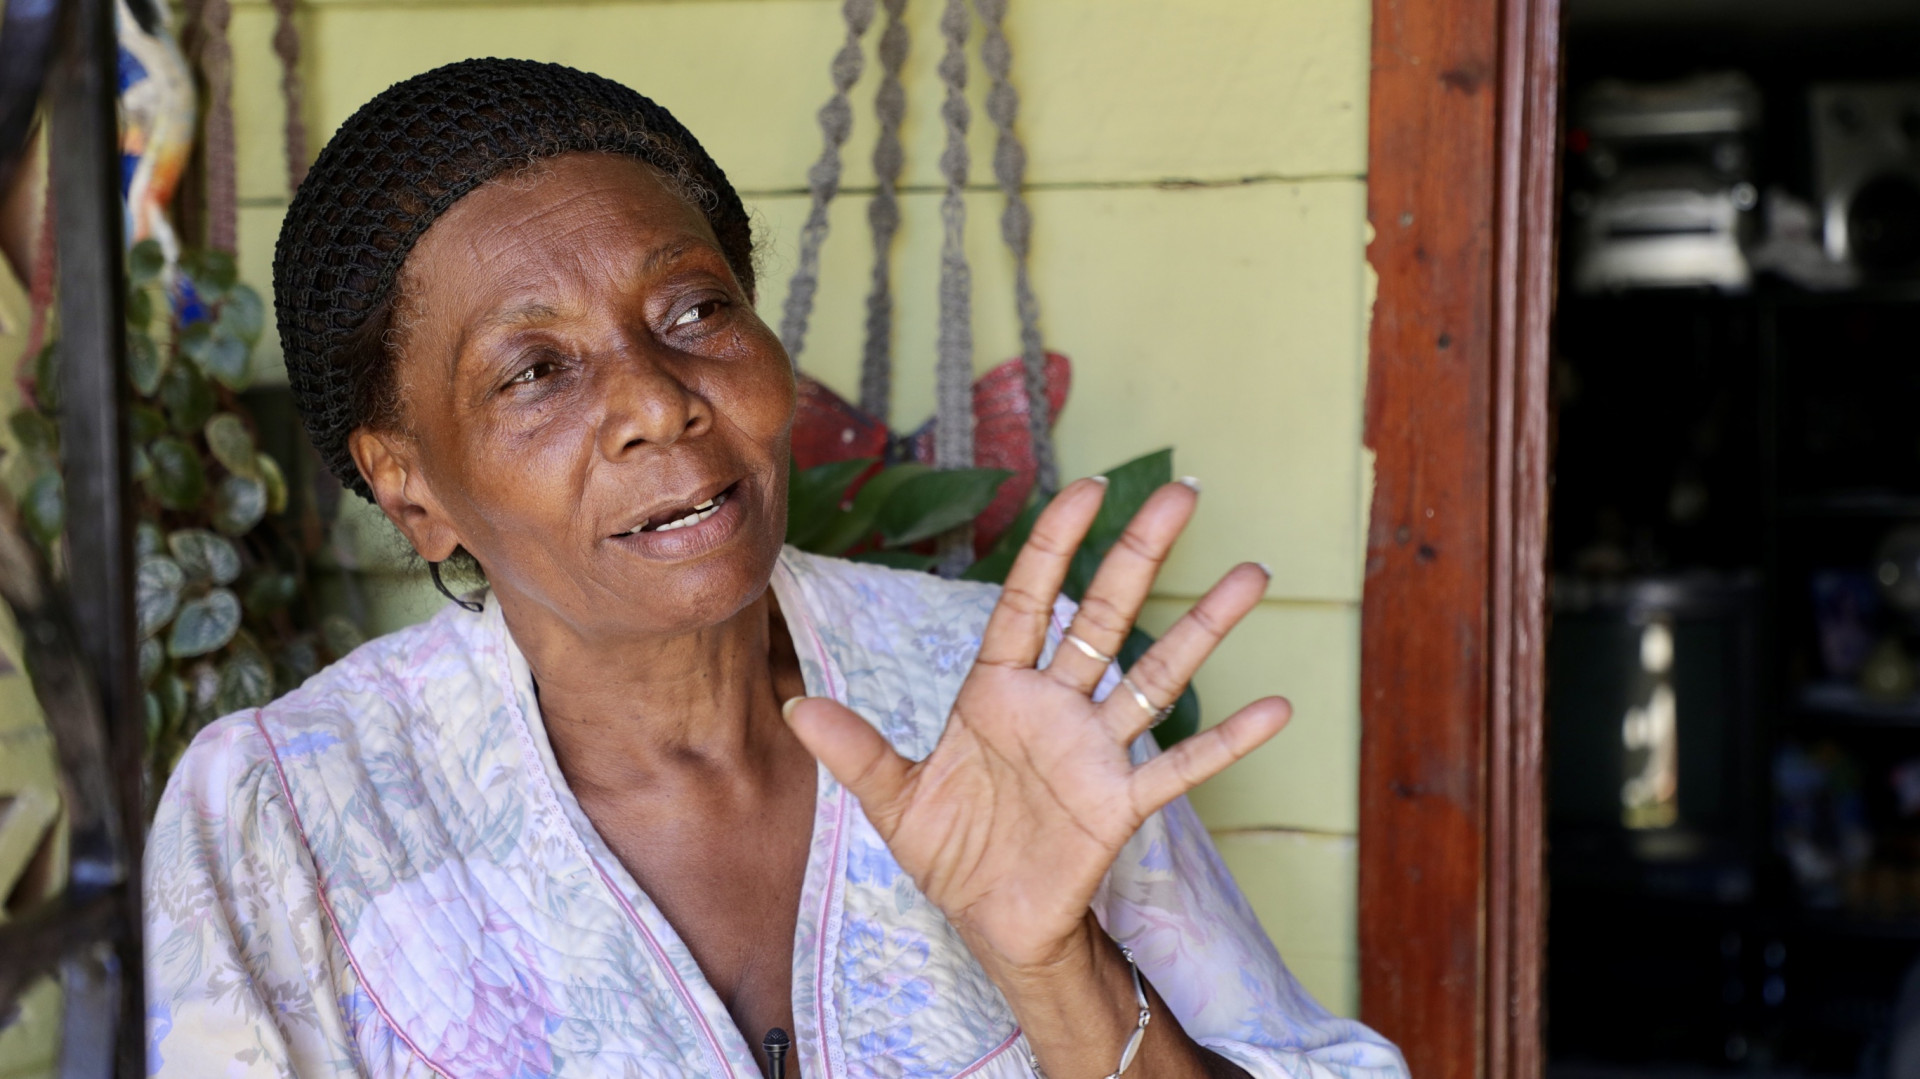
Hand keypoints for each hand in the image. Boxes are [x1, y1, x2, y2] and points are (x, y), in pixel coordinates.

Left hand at [783, 477, 1289, 982]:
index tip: (1089, 487)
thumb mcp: (894, 800)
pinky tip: (1274, 707)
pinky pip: (1180, 767)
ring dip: (1204, 629)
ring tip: (1252, 576)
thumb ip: (855, 751)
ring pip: (1156, 677)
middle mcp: (1054, 708)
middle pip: (1104, 617)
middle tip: (1186, 495)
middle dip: (1141, 556)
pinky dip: (1226, 740)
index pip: (1028, 600)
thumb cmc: (949, 852)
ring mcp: (1094, 752)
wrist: (989, 924)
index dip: (1056, 544)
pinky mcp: (1120, 805)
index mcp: (996, 692)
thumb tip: (795, 707)